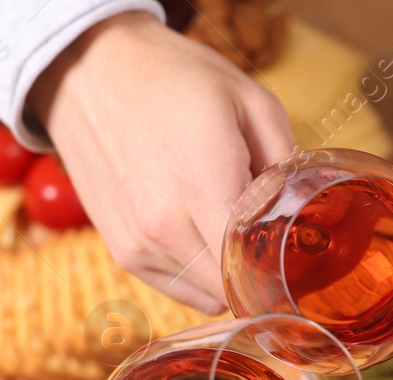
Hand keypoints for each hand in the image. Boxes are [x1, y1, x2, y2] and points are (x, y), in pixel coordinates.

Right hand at [30, 12, 295, 312]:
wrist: (88, 70)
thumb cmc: (171, 78)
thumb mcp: (250, 101)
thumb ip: (286, 162)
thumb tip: (303, 211)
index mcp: (204, 188)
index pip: (256, 269)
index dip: (283, 270)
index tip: (297, 255)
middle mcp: (166, 227)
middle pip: (234, 289)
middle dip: (258, 271)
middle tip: (268, 237)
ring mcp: (139, 245)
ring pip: (207, 296)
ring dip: (226, 273)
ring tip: (224, 224)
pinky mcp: (122, 252)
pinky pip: (178, 288)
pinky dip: (197, 273)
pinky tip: (198, 232)